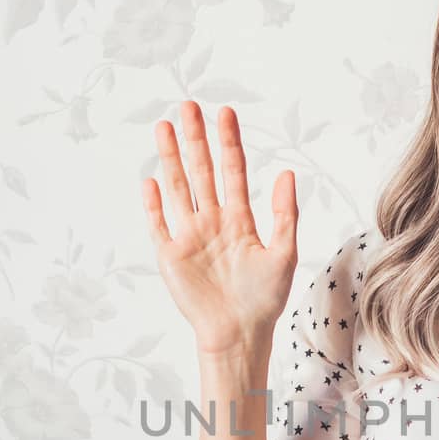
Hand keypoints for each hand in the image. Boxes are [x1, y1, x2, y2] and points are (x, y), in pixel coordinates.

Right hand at [143, 100, 298, 355]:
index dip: (228, 142)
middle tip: (188, 105)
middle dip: (195, 139)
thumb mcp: (284, 254)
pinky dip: (154, 204)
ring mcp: (189, 237)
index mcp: (239, 220)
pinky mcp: (171, 256)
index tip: (224, 113)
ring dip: (170, 159)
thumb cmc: (264, 300)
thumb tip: (287, 173)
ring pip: (178, 189)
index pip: (232, 171)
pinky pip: (159, 225)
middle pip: (201, 171)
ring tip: (164, 127)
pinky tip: (151, 180)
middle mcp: (212, 222)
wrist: (240, 333)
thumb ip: (284, 214)